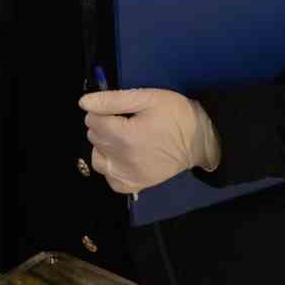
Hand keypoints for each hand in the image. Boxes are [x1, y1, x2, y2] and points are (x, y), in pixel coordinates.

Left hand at [79, 88, 221, 194]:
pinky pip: (110, 179)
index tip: (118, 109)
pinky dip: (112, 168)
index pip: (92, 119)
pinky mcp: (135, 186)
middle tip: (126, 121)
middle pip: (94, 137)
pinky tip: (123, 157)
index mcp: (126, 136)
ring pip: (97, 158)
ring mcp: (129, 176)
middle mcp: (124, 160)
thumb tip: (84, 103)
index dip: (102, 110)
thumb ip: (112, 100)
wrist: (200, 140)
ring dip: (104, 146)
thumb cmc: (175, 114)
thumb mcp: (147, 98)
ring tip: (123, 138)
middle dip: (104, 125)